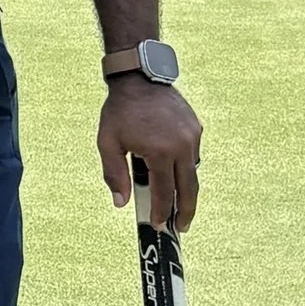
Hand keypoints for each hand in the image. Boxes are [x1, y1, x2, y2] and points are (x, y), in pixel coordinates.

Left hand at [100, 75, 201, 231]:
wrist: (139, 78)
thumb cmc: (119, 111)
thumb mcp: (107, 142)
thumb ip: (114, 174)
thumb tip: (121, 203)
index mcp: (160, 151)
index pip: (165, 192)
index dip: (163, 212)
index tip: (160, 226)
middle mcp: (182, 146)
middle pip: (189, 188)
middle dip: (186, 211)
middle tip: (182, 228)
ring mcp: (193, 137)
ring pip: (193, 173)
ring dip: (187, 191)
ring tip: (179, 206)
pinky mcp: (196, 129)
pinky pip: (193, 156)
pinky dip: (185, 169)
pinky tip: (175, 176)